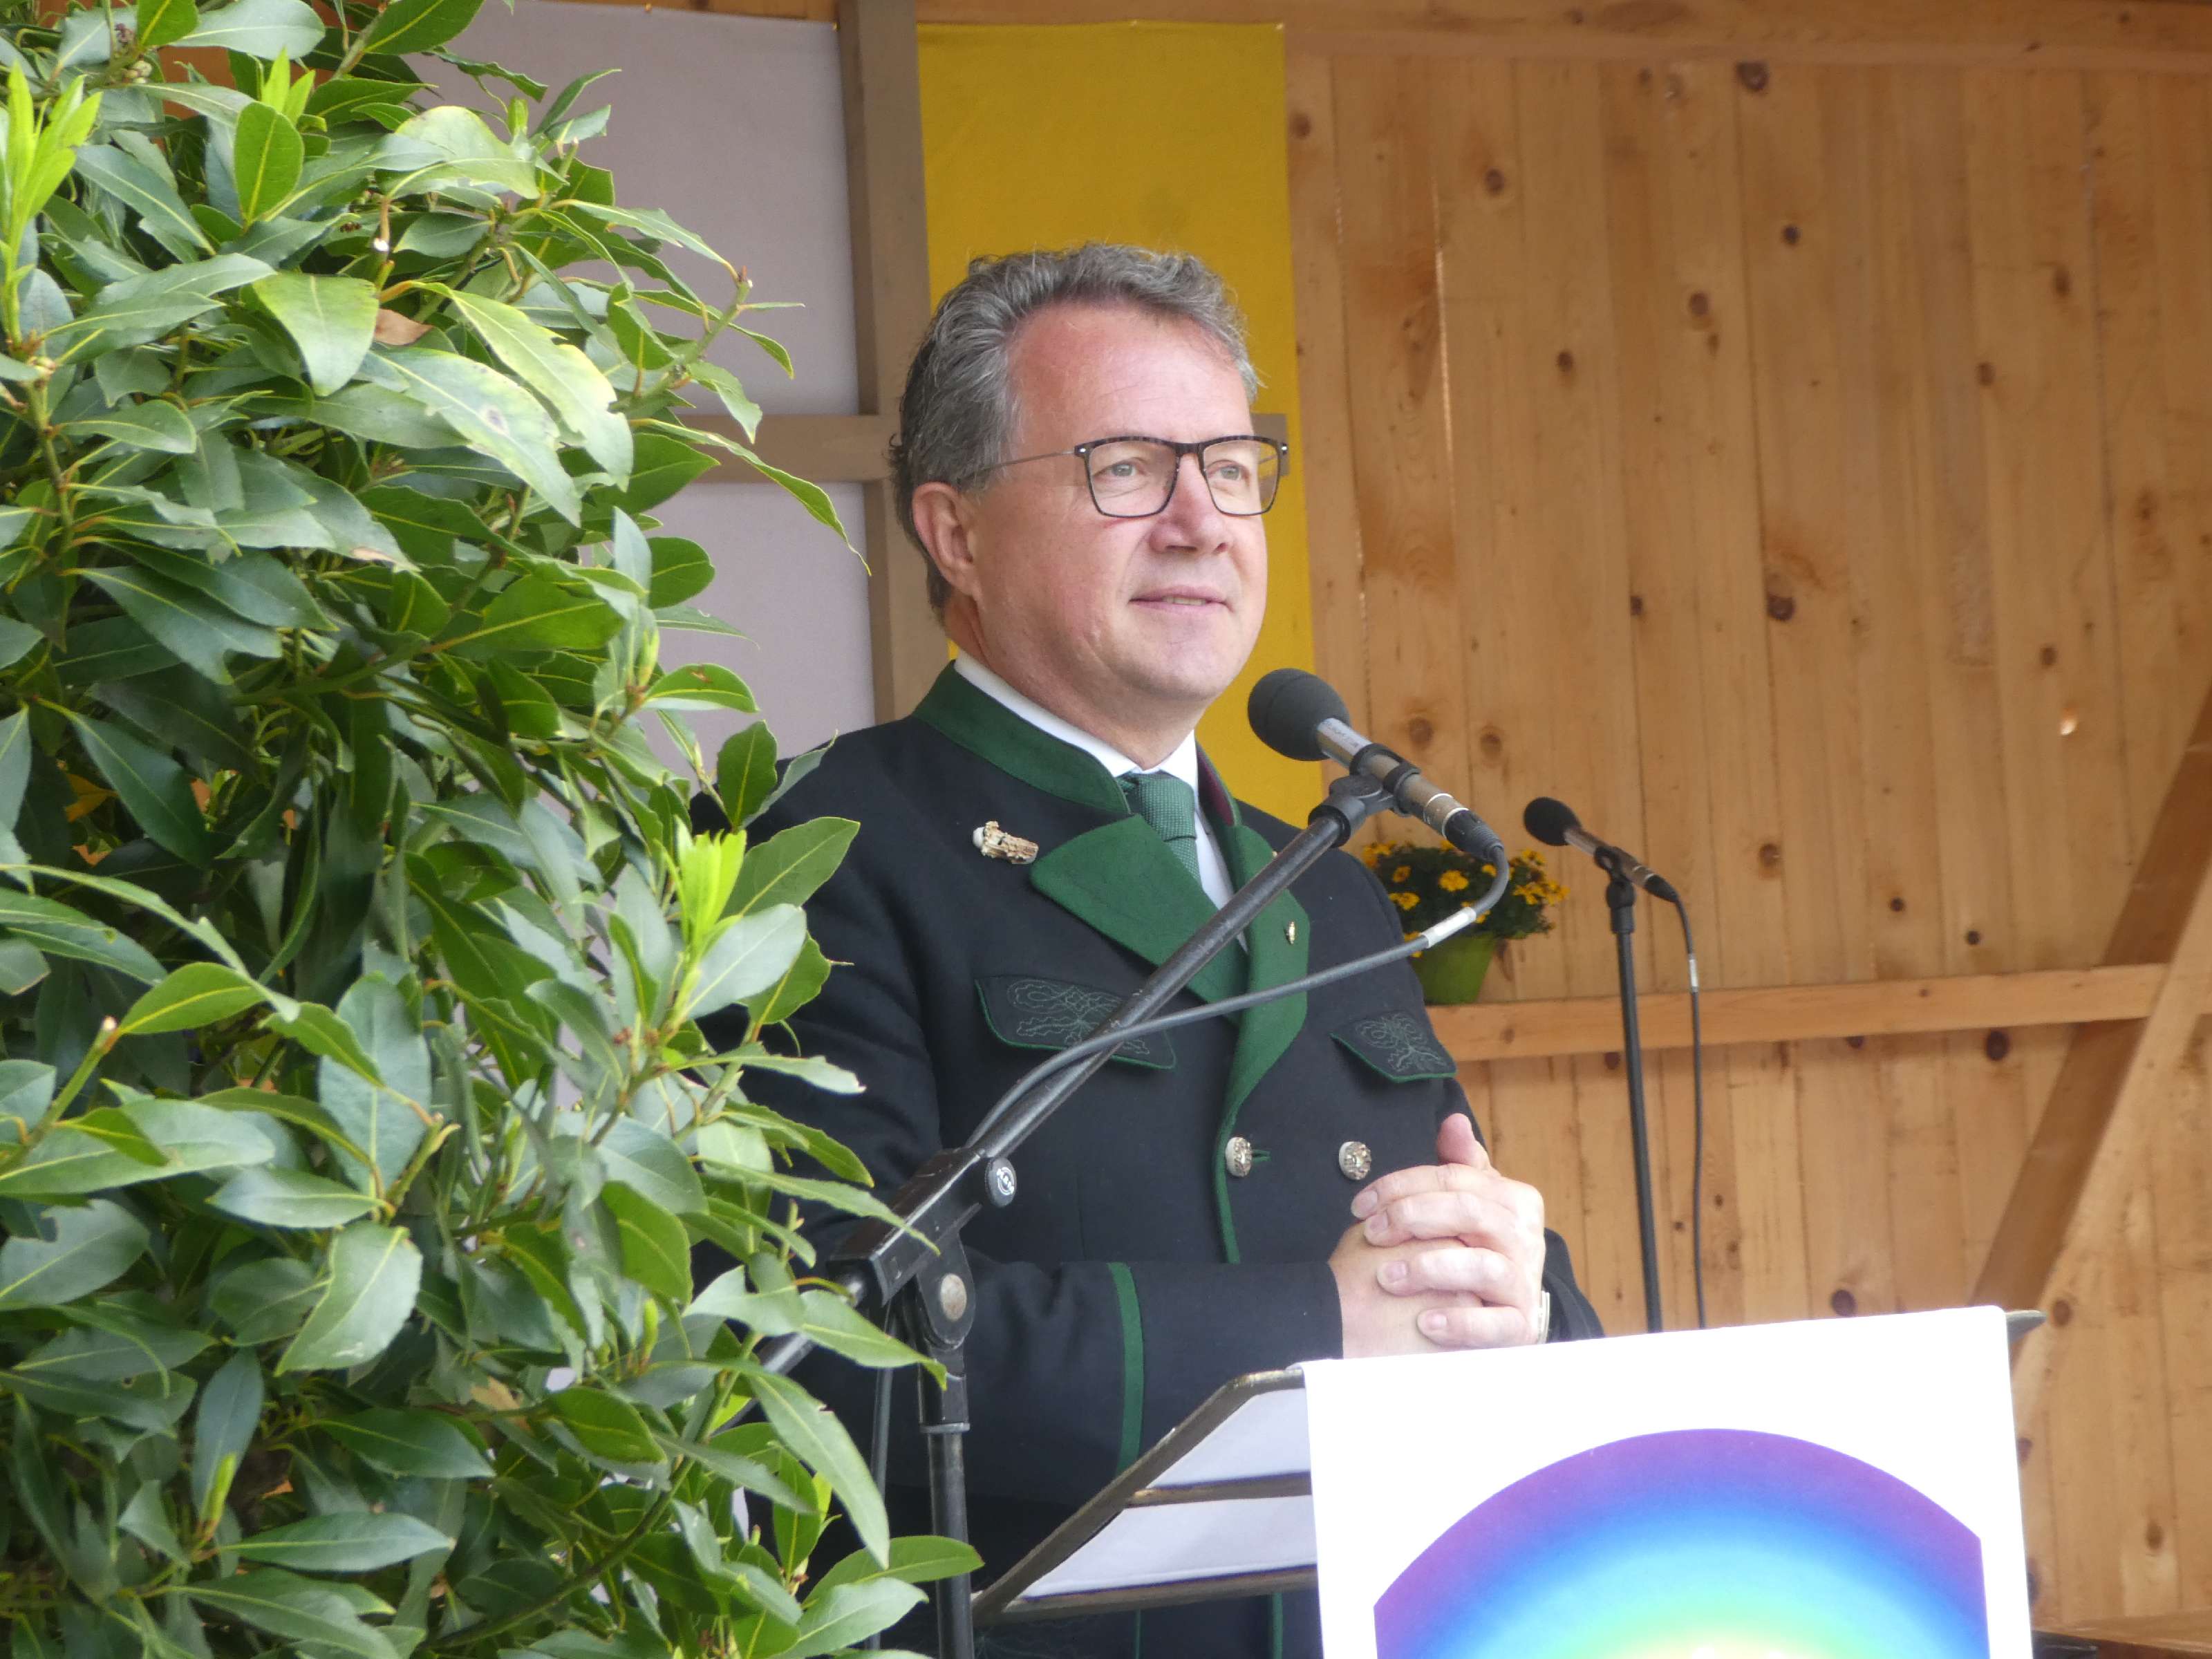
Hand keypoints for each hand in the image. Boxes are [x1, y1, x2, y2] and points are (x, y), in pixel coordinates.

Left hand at [1334, 1114, 1547, 1353]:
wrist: (1515, 1306)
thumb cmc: (1483, 1245)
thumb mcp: (1476, 1200)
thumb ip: (1461, 1165)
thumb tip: (1453, 1122)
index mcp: (1514, 1198)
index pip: (1453, 1178)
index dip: (1400, 1186)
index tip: (1360, 1205)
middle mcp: (1526, 1237)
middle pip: (1466, 1211)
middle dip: (1410, 1217)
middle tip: (1370, 1233)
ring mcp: (1524, 1282)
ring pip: (1482, 1266)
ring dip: (1428, 1268)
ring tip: (1386, 1277)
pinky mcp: (1521, 1326)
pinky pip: (1494, 1325)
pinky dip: (1459, 1322)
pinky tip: (1425, 1323)